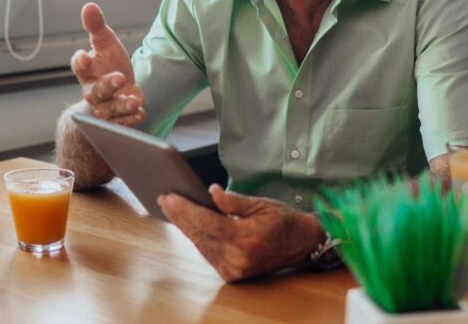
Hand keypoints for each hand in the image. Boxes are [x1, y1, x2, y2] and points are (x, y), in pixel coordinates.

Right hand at [71, 3, 145, 126]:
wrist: (117, 89)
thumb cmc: (109, 63)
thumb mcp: (106, 43)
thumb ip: (97, 27)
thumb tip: (89, 5)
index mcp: (87, 71)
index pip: (79, 67)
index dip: (81, 62)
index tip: (85, 56)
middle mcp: (93, 91)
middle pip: (95, 92)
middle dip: (107, 86)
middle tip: (120, 78)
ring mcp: (105, 107)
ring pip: (110, 110)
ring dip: (122, 105)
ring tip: (135, 100)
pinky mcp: (118, 118)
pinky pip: (122, 122)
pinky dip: (131, 119)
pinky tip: (140, 112)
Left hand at [158, 185, 324, 281]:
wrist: (302, 244)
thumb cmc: (283, 221)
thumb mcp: (261, 204)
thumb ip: (233, 200)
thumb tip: (211, 192)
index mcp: (245, 237)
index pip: (205, 222)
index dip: (185, 209)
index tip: (169, 196)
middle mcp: (237, 257)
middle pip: (199, 234)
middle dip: (180, 216)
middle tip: (165, 199)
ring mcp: (234, 269)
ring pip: (201, 245)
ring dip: (186, 227)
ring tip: (173, 208)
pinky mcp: (233, 275)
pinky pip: (209, 254)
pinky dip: (198, 238)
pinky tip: (189, 224)